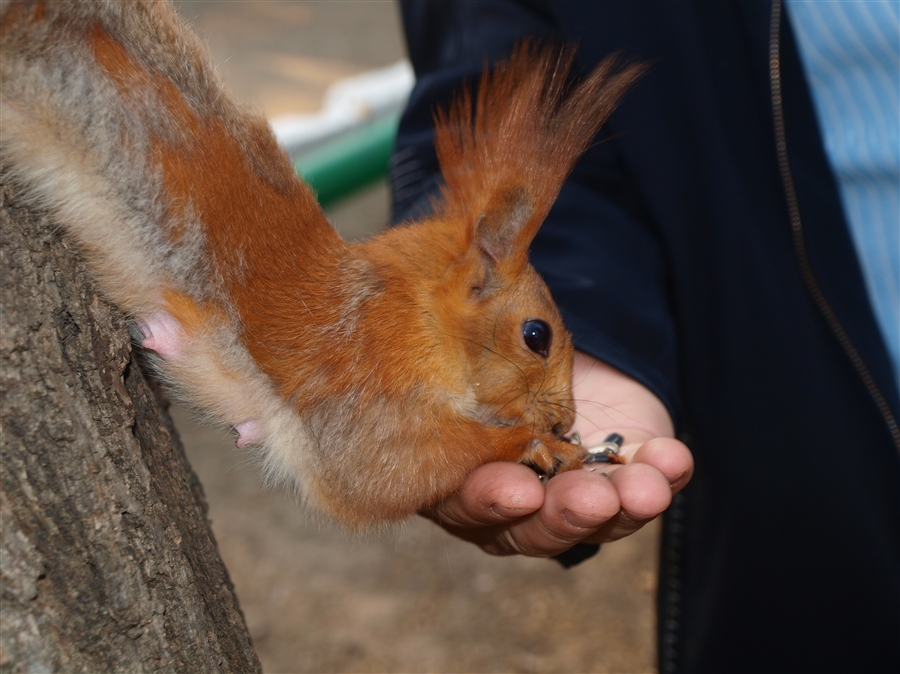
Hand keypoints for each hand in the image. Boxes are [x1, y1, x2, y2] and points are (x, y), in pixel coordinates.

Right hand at [421, 351, 692, 556]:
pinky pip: (644, 493)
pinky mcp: (624, 486)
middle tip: (592, 499)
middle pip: (532, 529)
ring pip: (593, 523)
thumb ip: (465, 366)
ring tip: (642, 488)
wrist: (553, 348)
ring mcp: (571, 502)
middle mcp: (511, 505)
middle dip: (565, 514)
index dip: (489, 501)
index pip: (465, 503)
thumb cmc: (491, 354)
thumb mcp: (473, 359)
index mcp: (457, 476)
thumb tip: (443, 330)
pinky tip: (671, 459)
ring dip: (620, 507)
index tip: (520, 490)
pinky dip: (661, 476)